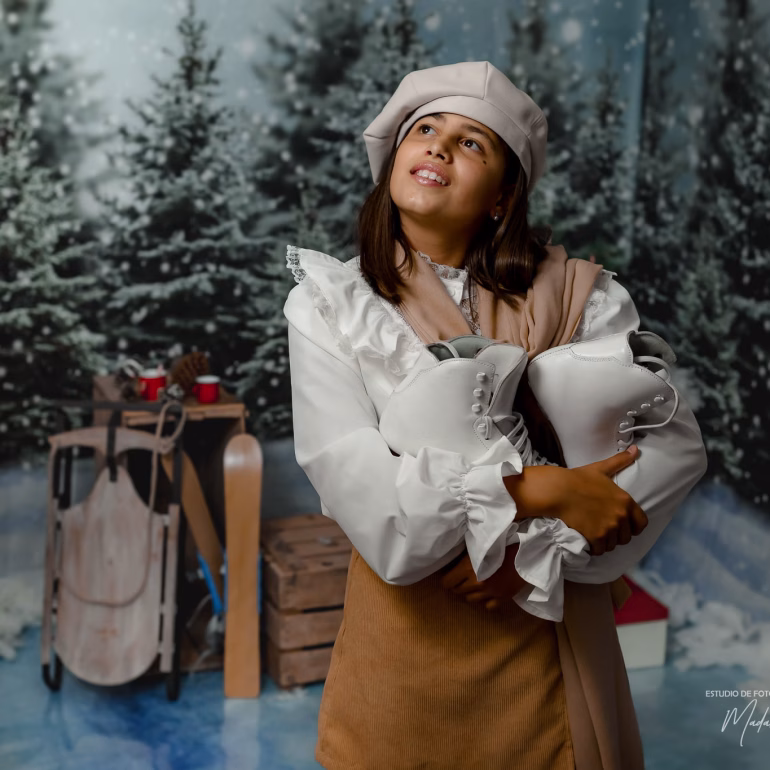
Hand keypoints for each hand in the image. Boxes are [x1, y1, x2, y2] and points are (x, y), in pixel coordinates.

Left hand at [440, 544, 528, 610]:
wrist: (526, 552)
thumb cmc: (501, 544)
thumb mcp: (479, 547)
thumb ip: (466, 557)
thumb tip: (454, 562)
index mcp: (467, 568)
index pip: (447, 582)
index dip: (447, 579)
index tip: (449, 577)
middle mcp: (476, 583)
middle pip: (458, 591)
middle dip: (457, 585)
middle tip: (461, 579)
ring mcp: (489, 593)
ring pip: (470, 600)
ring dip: (470, 593)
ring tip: (474, 585)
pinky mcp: (502, 598)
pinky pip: (488, 606)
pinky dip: (486, 601)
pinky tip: (488, 593)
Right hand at [504, 445, 647, 555]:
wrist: (559, 490)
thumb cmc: (579, 479)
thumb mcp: (601, 468)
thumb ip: (620, 461)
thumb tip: (635, 449)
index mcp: (625, 501)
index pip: (641, 524)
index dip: (633, 526)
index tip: (623, 525)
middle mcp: (620, 517)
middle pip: (626, 537)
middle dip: (616, 534)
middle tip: (604, 528)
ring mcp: (609, 528)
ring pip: (612, 544)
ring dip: (605, 542)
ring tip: (594, 533)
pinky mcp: (596, 537)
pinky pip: (600, 550)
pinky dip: (594, 548)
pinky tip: (587, 540)